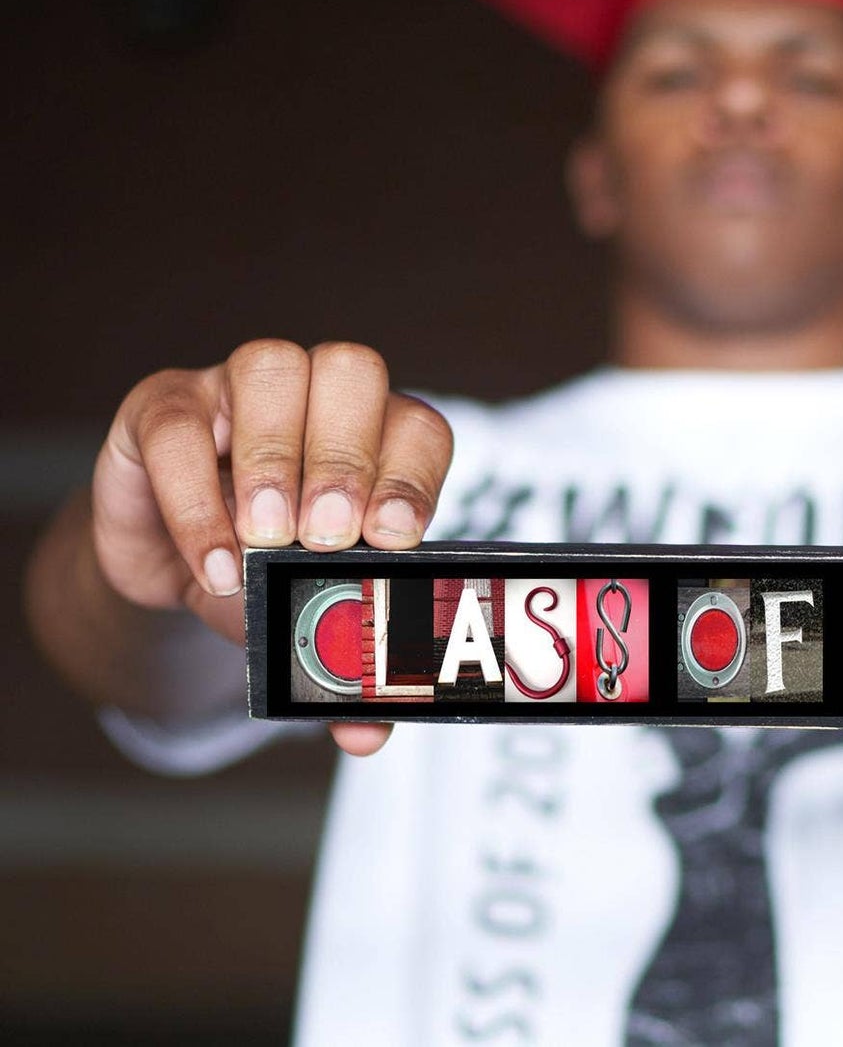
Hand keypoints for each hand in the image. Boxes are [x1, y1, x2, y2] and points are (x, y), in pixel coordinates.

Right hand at [94, 339, 453, 754]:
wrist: (173, 562)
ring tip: (268, 538)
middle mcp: (321, 397)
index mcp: (380, 437)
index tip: (392, 537)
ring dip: (276, 457)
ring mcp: (242, 389)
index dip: (413, 474)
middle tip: (326, 536)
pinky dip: (195, 498)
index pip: (418, 427)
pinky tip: (213, 562)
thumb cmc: (267, 573)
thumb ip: (344, 669)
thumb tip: (366, 731)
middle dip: (345, 458)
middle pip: (353, 374)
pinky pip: (180, 425)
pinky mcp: (167, 406)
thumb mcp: (308, 616)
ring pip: (274, 368)